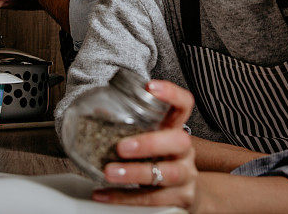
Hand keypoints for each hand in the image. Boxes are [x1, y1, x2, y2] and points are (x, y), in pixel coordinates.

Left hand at [93, 80, 201, 211]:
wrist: (188, 193)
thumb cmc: (162, 160)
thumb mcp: (151, 140)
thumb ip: (131, 127)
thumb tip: (99, 112)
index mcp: (175, 129)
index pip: (184, 105)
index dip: (171, 94)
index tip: (150, 87)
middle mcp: (184, 150)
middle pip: (179, 141)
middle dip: (150, 143)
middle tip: (122, 147)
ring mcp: (186, 175)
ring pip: (167, 174)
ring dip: (135, 173)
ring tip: (110, 172)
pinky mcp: (181, 198)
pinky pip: (152, 199)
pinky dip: (125, 197)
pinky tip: (104, 193)